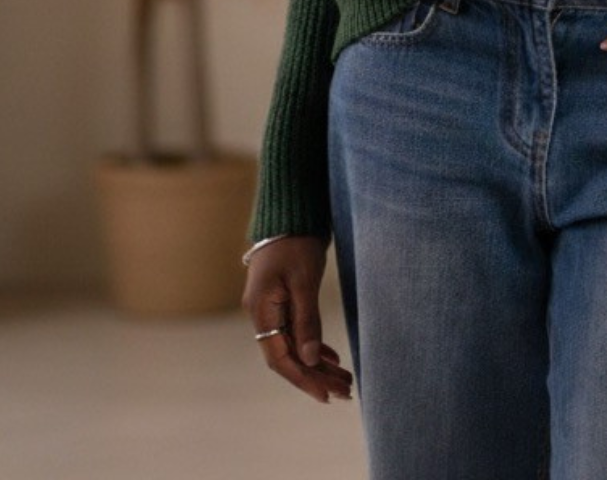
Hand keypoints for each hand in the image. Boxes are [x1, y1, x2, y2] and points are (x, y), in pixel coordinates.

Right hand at [242, 235, 353, 402]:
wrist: (290, 211)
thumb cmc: (296, 242)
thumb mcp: (304, 281)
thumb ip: (307, 321)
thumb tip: (311, 359)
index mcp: (261, 311)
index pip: (280, 358)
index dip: (303, 379)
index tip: (326, 395)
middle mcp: (262, 314)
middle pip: (289, 355)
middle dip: (316, 376)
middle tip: (346, 391)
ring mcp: (270, 308)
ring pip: (295, 345)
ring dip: (318, 363)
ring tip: (345, 380)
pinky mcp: (281, 301)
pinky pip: (296, 331)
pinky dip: (314, 345)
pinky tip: (331, 358)